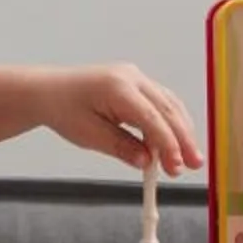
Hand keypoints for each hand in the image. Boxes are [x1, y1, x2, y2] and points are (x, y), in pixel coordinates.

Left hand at [37, 65, 201, 175]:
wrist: (49, 91)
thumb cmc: (64, 110)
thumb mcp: (89, 135)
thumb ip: (121, 147)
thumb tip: (147, 162)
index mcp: (117, 88)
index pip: (152, 118)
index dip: (168, 144)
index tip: (177, 166)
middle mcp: (131, 77)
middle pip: (167, 109)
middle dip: (183, 139)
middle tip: (193, 165)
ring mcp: (135, 77)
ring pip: (169, 104)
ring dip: (181, 130)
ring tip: (188, 158)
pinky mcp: (136, 83)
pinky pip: (161, 102)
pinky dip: (170, 122)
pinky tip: (176, 141)